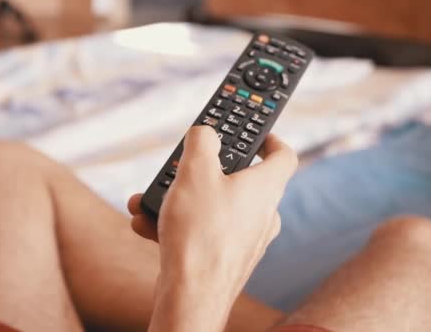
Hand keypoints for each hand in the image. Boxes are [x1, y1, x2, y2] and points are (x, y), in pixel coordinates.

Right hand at [128, 126, 297, 307]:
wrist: (192, 295)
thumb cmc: (201, 232)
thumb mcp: (195, 170)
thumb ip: (202, 141)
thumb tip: (206, 134)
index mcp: (265, 187)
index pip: (283, 155)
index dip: (269, 139)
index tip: (255, 134)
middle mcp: (261, 214)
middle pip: (239, 180)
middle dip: (203, 170)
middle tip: (185, 165)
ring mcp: (245, 239)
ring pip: (212, 207)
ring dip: (181, 199)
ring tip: (151, 199)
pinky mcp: (225, 258)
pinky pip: (201, 231)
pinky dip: (178, 224)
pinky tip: (147, 224)